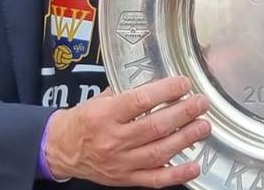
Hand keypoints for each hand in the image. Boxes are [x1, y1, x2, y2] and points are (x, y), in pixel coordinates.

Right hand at [44, 76, 211, 186]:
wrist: (60, 149)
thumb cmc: (82, 121)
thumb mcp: (98, 100)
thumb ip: (126, 93)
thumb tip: (159, 84)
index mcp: (105, 115)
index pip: (140, 101)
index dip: (166, 91)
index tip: (184, 83)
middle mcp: (113, 139)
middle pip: (155, 126)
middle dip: (183, 113)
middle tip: (201, 103)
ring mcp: (121, 162)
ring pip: (159, 152)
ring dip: (186, 139)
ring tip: (203, 126)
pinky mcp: (126, 178)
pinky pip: (155, 179)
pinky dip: (177, 174)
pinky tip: (194, 165)